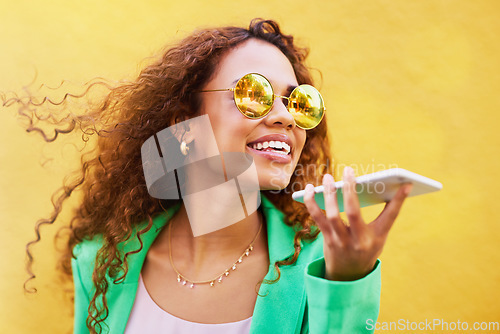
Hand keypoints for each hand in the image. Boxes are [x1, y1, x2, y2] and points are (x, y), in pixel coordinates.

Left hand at [303, 166, 412, 280]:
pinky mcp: (327, 239)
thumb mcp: (379, 235)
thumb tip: (397, 187)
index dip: (399, 201)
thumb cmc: (366, 248)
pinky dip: (311, 203)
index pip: (390, 216)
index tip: (406, 183)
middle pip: (353, 212)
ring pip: (332, 215)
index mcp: (376, 238)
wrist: (348, 275)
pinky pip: (317, 218)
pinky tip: (309, 189)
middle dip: (350, 189)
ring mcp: (341, 241)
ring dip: (328, 194)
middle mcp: (358, 240)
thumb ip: (385, 214)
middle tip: (348, 170)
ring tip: (327, 177)